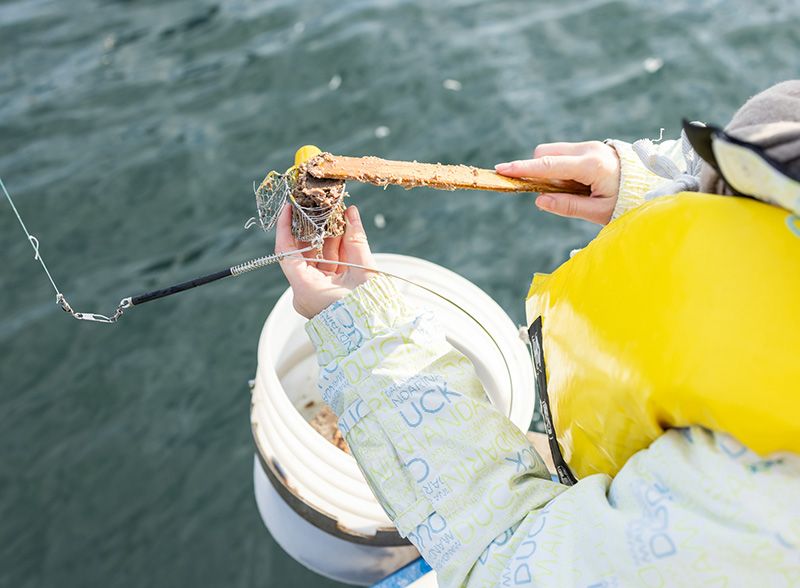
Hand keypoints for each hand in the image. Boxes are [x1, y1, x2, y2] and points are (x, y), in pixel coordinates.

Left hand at [275, 204, 375, 318]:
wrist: (378, 335)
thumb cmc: (369, 310)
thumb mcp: (363, 271)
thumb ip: (356, 240)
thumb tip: (352, 213)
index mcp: (306, 289)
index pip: (285, 253)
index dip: (285, 228)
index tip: (289, 208)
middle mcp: (307, 291)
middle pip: (304, 252)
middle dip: (314, 228)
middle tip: (320, 207)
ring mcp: (317, 293)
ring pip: (318, 258)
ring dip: (328, 236)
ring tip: (337, 214)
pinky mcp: (328, 293)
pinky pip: (328, 267)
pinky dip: (337, 250)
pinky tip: (345, 230)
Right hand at [495, 141, 620, 224]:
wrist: (653, 186)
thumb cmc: (628, 202)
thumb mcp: (598, 212)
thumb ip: (567, 206)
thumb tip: (539, 201)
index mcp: (591, 166)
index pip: (548, 165)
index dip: (522, 168)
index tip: (502, 170)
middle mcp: (589, 150)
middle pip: (545, 152)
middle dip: (538, 170)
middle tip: (556, 193)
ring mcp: (591, 145)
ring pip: (554, 152)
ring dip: (551, 171)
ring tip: (575, 191)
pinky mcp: (591, 147)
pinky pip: (565, 154)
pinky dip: (562, 168)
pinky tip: (579, 184)